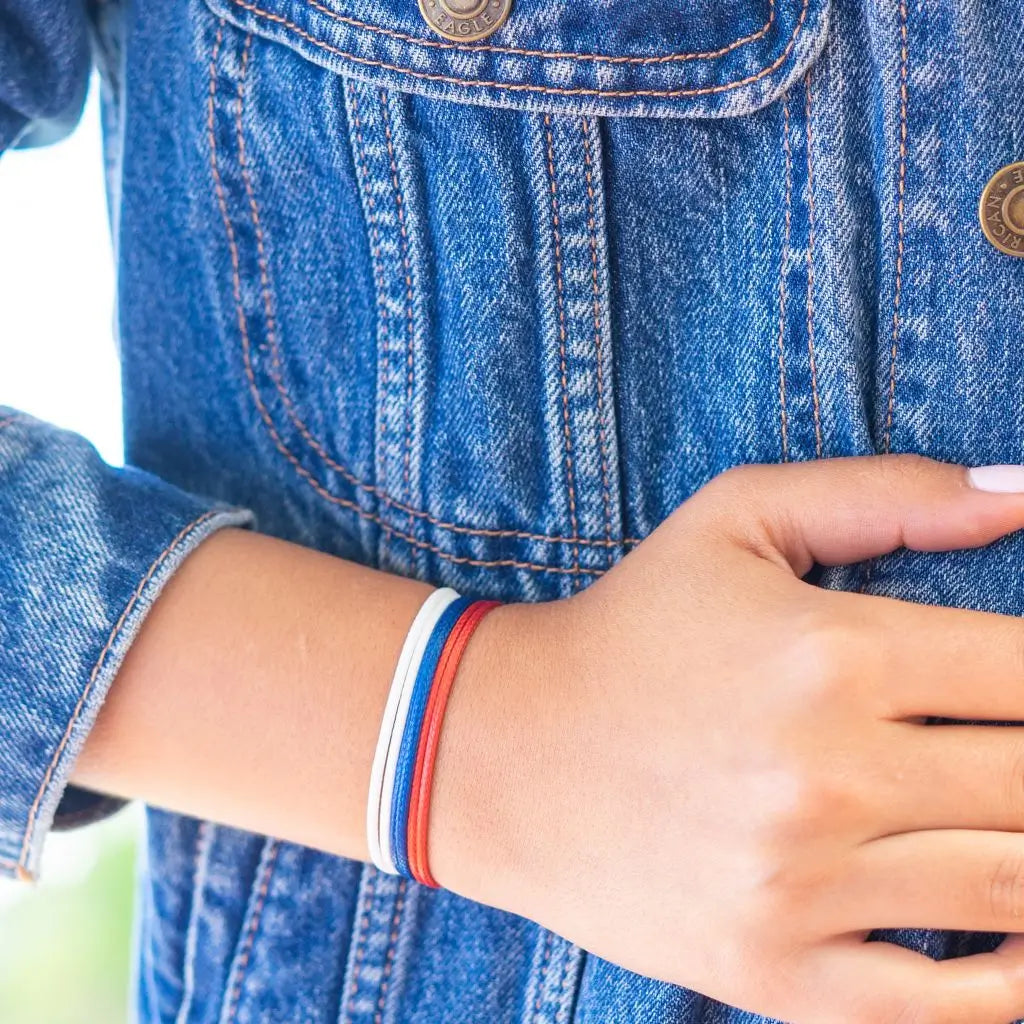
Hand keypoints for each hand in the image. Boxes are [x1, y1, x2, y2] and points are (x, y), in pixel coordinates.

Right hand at [436, 455, 1023, 1023]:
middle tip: (1015, 747)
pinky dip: (1018, 974)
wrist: (506, 751)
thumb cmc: (630, 626)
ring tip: (1008, 810)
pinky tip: (1014, 920)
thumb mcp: (735, 519)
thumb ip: (887, 493)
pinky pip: (953, 1004)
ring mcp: (803, 888)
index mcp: (830, 654)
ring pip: (1019, 890)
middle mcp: (826, 777)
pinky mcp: (777, 972)